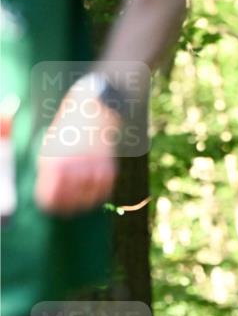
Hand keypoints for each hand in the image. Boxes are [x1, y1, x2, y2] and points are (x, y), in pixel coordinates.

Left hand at [34, 83, 120, 214]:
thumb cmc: (68, 132)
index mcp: (55, 165)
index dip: (51, 204)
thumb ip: (49, 175)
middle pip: (70, 203)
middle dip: (68, 204)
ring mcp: (93, 171)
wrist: (94, 111)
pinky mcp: (109, 171)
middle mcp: (74, 170)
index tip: (54, 204)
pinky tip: (92, 184)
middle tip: (68, 201)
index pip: (50, 199)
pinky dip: (97, 192)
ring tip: (81, 190)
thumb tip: (52, 199)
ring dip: (84, 198)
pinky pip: (103, 194)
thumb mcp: (50, 150)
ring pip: (88, 201)